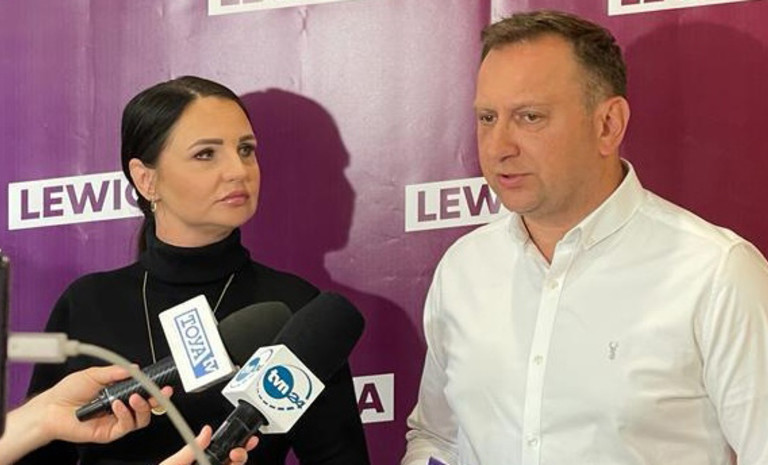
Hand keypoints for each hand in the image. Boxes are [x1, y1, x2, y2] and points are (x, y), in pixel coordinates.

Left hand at [32, 365, 172, 443]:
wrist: (51, 408)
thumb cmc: (68, 392)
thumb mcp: (94, 374)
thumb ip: (115, 372)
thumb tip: (135, 368)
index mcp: (119, 392)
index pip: (144, 391)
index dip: (155, 389)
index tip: (162, 383)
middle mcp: (121, 407)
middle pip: (148, 407)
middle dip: (157, 400)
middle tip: (159, 392)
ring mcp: (116, 420)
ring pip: (141, 419)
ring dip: (142, 407)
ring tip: (135, 397)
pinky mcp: (109, 432)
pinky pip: (125, 426)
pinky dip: (125, 414)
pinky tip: (117, 405)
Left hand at [159, 425, 258, 464]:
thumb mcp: (174, 464)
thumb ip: (191, 449)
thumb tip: (206, 431)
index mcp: (201, 463)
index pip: (223, 454)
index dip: (237, 446)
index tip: (246, 440)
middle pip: (233, 463)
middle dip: (241, 455)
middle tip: (236, 451)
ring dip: (238, 462)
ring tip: (233, 458)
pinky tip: (229, 464)